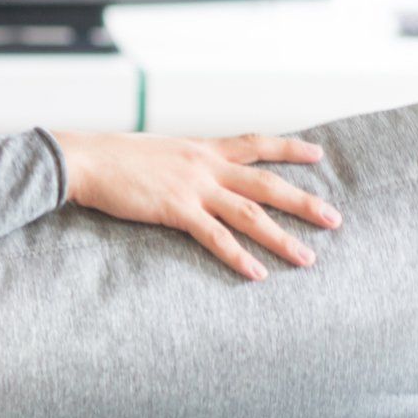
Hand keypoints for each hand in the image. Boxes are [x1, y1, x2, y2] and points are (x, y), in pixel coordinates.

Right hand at [51, 130, 340, 279]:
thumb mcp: (153, 150)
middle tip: (333, 219)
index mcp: (199, 148)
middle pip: (266, 184)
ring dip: (282, 237)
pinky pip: (215, 237)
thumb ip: (176, 161)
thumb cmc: (108, 156)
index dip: (288, 148)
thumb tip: (181, 171)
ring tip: (307, 258)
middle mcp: (204, 165)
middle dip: (303, 202)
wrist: (83, 158)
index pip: (254, 143)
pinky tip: (258, 273)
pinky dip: (238, 256)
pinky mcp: (175, 209)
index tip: (317, 152)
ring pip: (250, 214)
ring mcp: (192, 187)